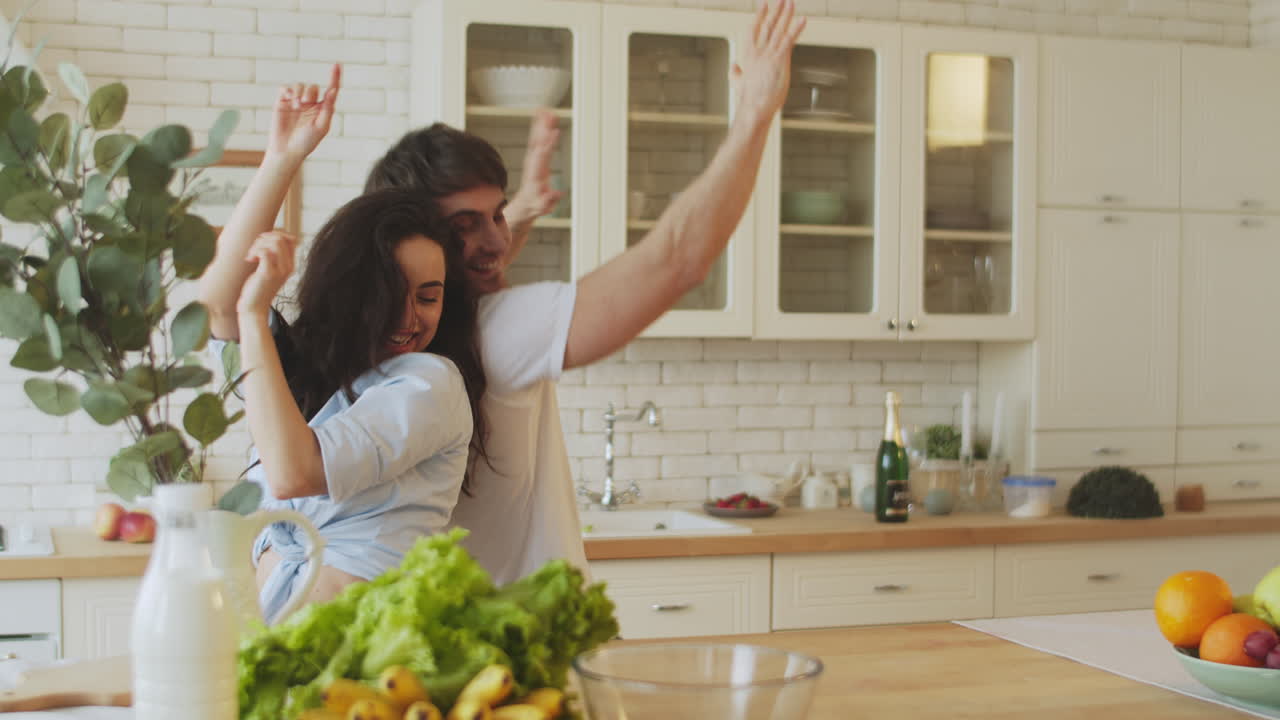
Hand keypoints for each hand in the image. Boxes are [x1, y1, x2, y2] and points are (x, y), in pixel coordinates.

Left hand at [237, 231, 297, 317]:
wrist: (254, 308)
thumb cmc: (258, 289)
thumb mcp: (269, 269)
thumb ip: (272, 255)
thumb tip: (268, 236)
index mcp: (290, 265)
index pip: (290, 239)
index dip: (275, 235)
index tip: (263, 244)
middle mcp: (288, 267)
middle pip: (281, 238)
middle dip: (264, 239)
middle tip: (254, 251)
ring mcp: (280, 271)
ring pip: (274, 242)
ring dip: (258, 245)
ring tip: (251, 256)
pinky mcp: (268, 274)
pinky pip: (265, 252)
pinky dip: (255, 251)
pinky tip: (250, 260)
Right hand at [268, 64, 340, 158]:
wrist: (286, 150)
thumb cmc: (307, 142)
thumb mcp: (321, 127)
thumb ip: (328, 109)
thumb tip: (333, 92)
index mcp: (323, 109)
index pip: (331, 90)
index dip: (334, 77)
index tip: (337, 64)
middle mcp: (310, 104)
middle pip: (313, 87)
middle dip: (310, 93)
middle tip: (305, 104)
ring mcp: (296, 102)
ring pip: (300, 86)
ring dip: (299, 93)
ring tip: (296, 105)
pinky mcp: (282, 102)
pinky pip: (285, 88)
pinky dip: (288, 90)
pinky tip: (289, 99)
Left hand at [506, 109, 563, 224]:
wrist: (526, 203)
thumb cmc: (536, 204)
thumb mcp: (543, 206)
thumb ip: (549, 200)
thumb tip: (556, 194)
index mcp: (537, 172)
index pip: (543, 155)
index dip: (549, 144)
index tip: (554, 132)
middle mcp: (533, 162)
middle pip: (539, 142)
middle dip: (544, 128)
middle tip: (549, 114)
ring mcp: (533, 159)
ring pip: (537, 138)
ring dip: (541, 124)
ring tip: (546, 110)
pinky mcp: (535, 157)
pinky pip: (537, 139)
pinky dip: (540, 128)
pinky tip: (543, 118)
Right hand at [732, 0, 805, 119]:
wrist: (754, 108)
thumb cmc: (748, 99)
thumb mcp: (738, 83)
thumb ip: (736, 72)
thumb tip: (734, 66)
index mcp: (749, 55)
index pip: (754, 30)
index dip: (760, 16)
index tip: (765, 4)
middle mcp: (759, 51)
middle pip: (768, 26)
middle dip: (776, 11)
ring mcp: (769, 55)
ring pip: (778, 30)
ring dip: (786, 15)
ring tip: (791, 2)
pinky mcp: (780, 60)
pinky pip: (789, 40)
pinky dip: (796, 29)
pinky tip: (802, 20)